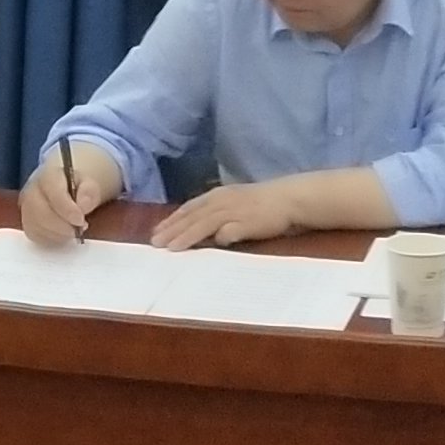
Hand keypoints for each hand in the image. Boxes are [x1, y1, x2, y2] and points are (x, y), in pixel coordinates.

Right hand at [21, 142, 121, 247]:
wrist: (66, 189)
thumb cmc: (77, 186)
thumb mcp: (89, 183)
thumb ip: (89, 192)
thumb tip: (83, 205)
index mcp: (48, 176)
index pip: (53, 192)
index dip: (67, 209)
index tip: (81, 220)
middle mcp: (31, 191)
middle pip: (41, 213)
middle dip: (63, 225)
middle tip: (81, 228)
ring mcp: (26, 209)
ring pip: (37, 227)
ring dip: (59, 233)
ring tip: (75, 229)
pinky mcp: (27, 225)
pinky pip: (37, 237)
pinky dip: (53, 239)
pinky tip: (64, 233)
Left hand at [149, 179, 297, 250]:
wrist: (289, 197)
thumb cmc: (261, 202)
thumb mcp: (234, 202)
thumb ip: (216, 214)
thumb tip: (198, 229)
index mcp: (217, 195)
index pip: (189, 208)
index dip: (172, 220)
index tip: (156, 233)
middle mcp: (223, 202)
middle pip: (193, 216)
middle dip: (173, 230)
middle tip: (155, 244)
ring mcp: (235, 212)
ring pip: (206, 223)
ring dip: (187, 235)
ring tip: (172, 248)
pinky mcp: (249, 223)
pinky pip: (232, 230)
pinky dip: (220, 237)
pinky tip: (209, 246)